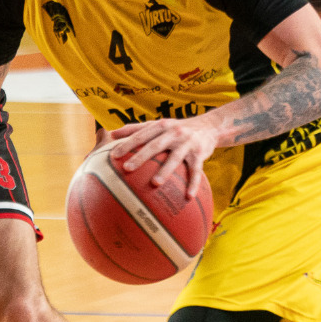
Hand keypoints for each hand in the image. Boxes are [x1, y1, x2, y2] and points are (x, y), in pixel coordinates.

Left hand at [104, 117, 218, 200]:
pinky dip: (193, 183)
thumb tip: (111, 133)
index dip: (127, 144)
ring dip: (165, 170)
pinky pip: (196, 171)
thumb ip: (136, 128)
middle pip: (155, 145)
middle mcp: (174, 133)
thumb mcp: (158, 124)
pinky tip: (188, 197)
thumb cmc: (176, 128)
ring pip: (175, 158)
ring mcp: (187, 143)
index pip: (141, 135)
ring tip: (155, 183)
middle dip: (141, 157)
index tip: (113, 156)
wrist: (209, 126)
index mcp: (161, 126)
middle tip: (127, 169)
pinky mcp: (200, 154)